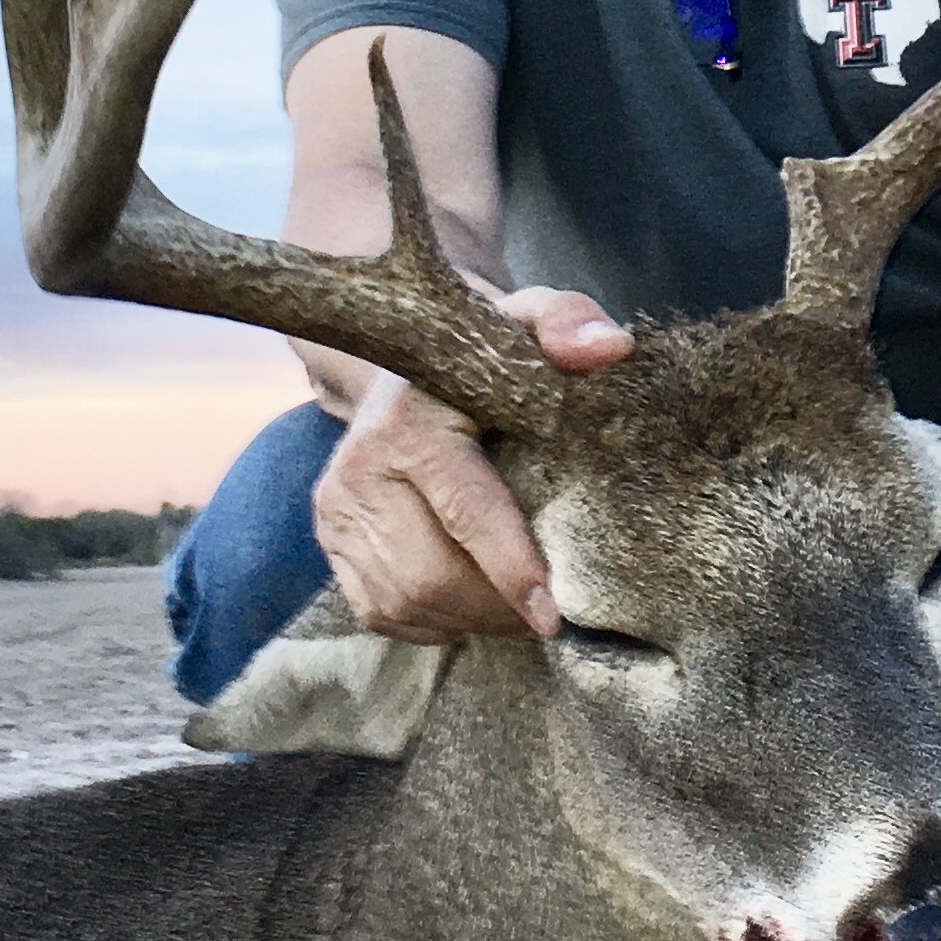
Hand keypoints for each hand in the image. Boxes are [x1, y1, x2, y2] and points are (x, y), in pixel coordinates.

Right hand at [312, 286, 630, 638]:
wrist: (407, 361)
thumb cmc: (484, 354)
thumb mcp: (528, 322)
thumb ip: (571, 323)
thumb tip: (610, 350)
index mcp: (408, 419)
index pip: (465, 510)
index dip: (511, 568)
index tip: (552, 613)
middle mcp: (358, 467)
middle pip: (430, 573)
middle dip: (497, 605)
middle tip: (549, 610)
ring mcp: (336, 510)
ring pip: (406, 601)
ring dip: (471, 618)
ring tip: (517, 605)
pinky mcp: (330, 542)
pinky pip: (384, 610)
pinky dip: (437, 619)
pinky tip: (473, 598)